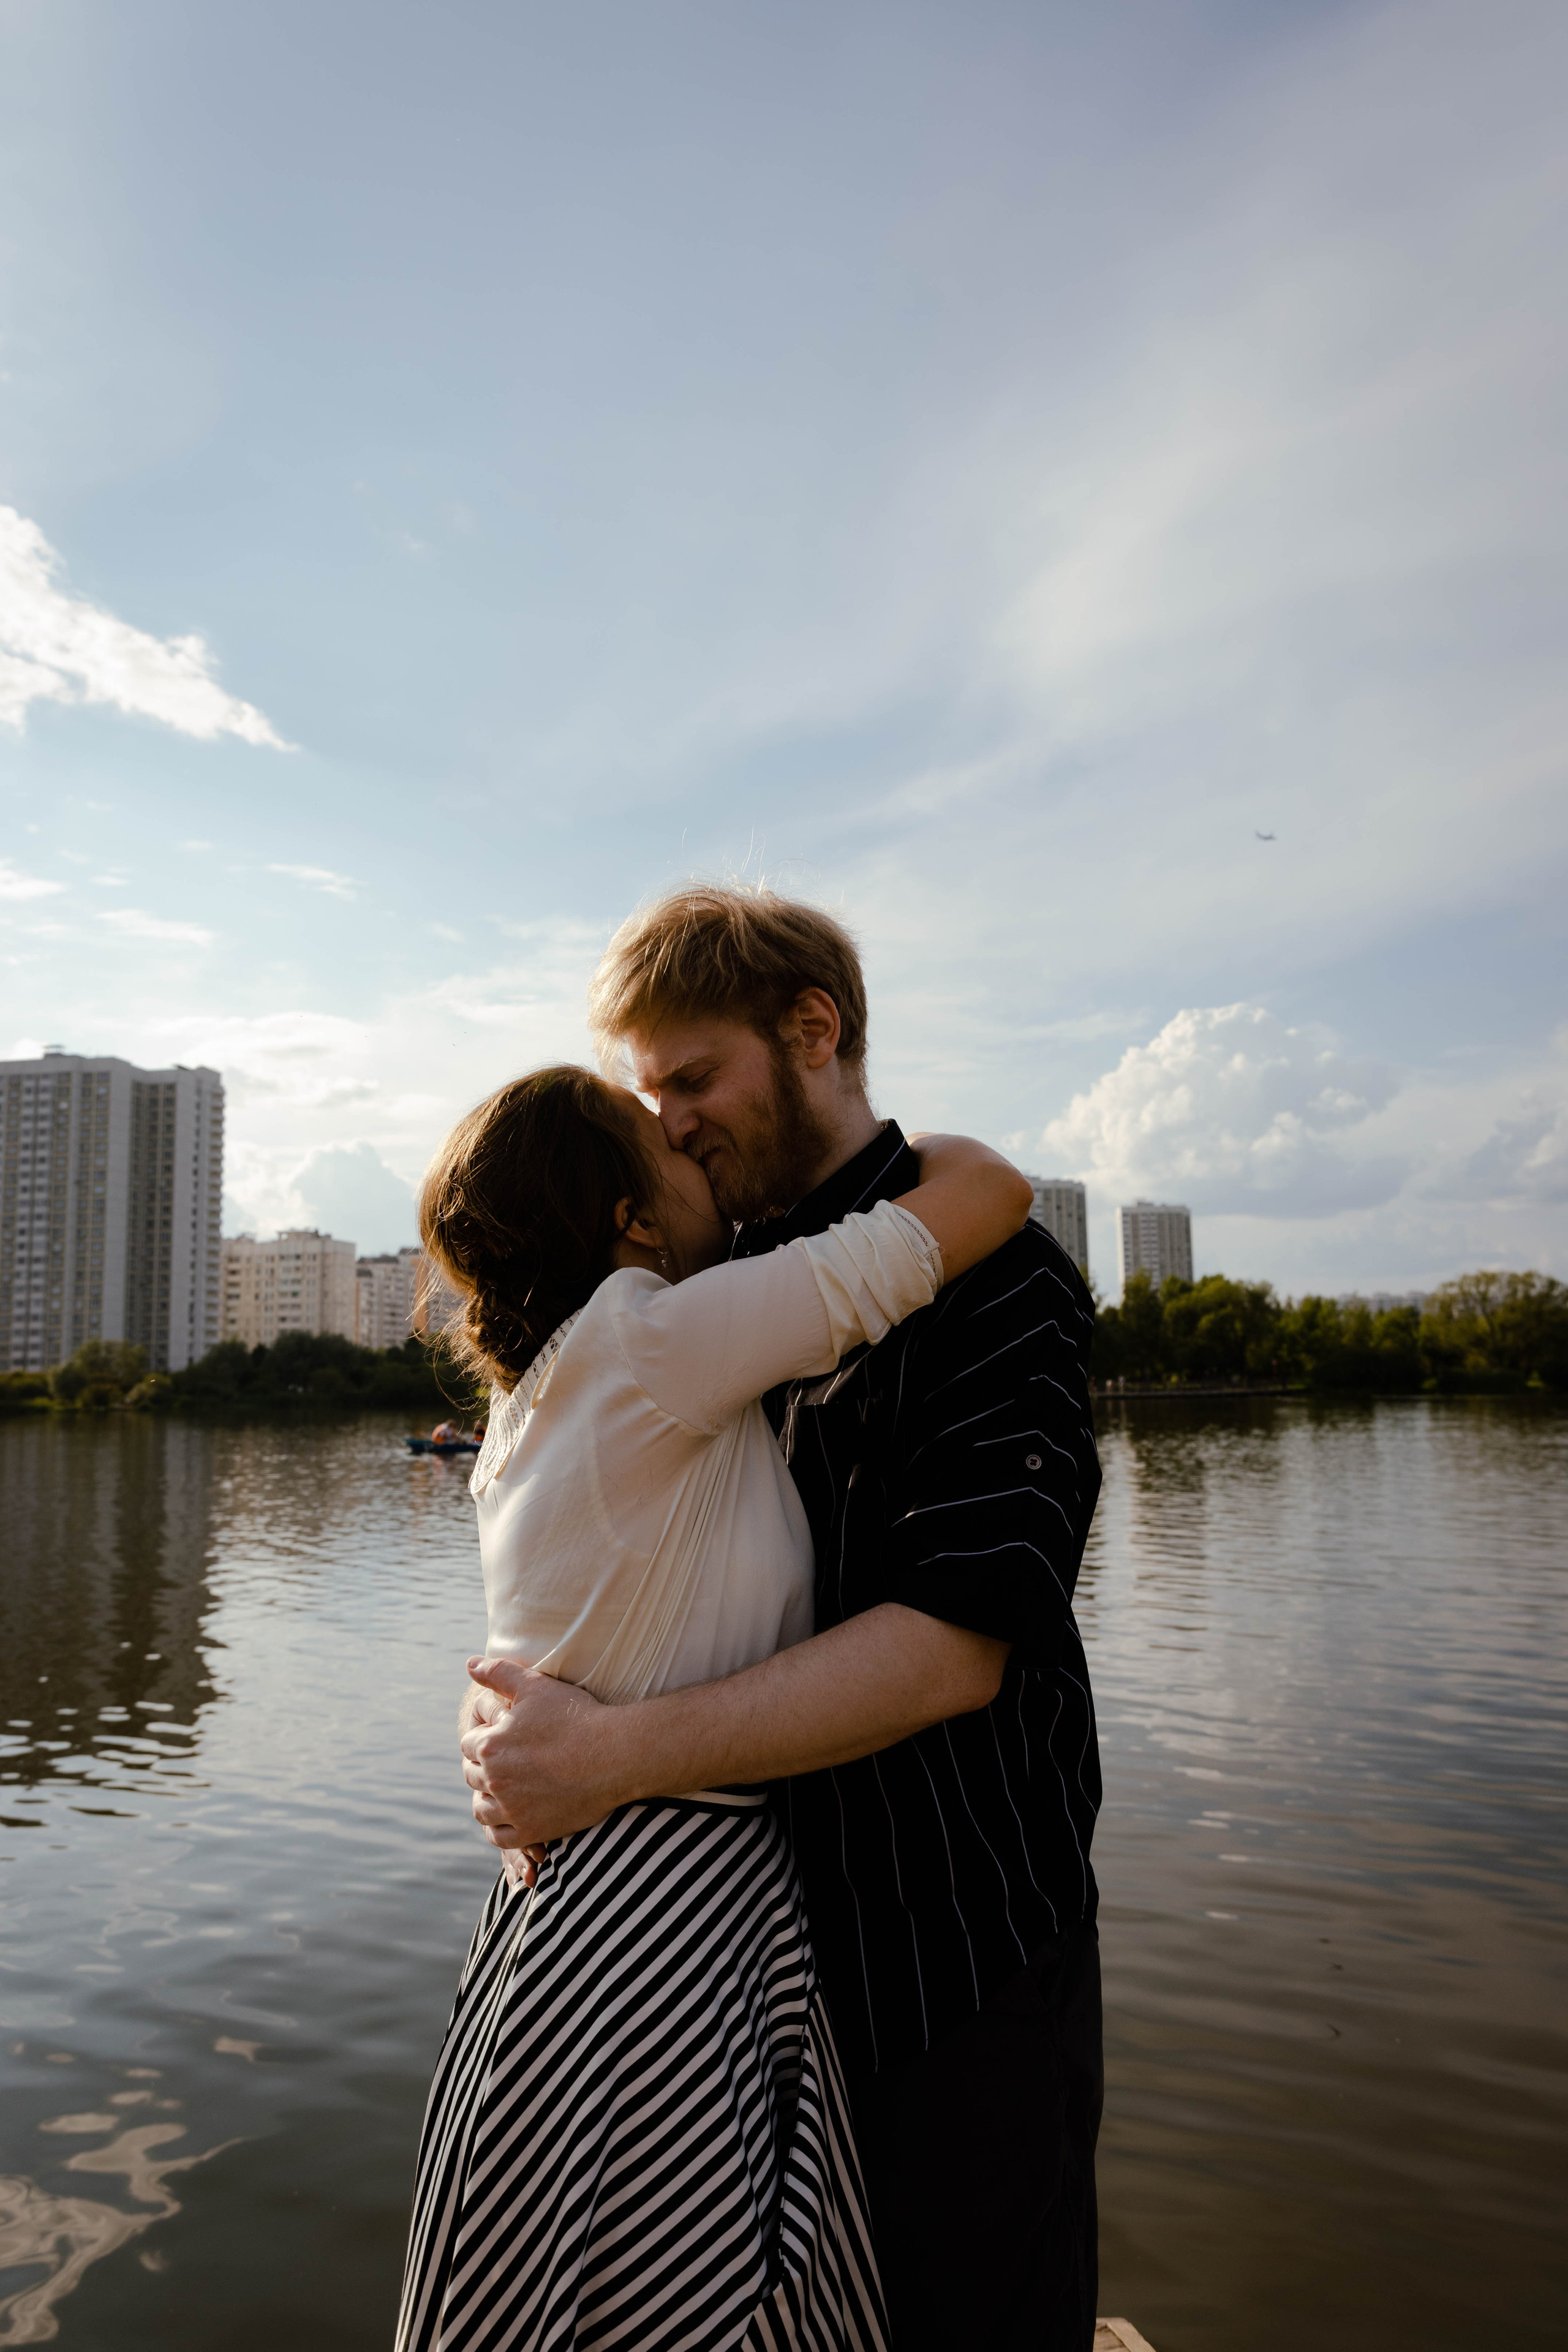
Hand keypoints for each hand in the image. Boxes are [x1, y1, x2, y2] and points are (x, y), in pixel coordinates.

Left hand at [459, 1657, 624, 1848]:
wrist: (614, 1754)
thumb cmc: (576, 1717)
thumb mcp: (535, 1685)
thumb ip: (498, 1673)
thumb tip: (470, 1664)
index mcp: (491, 1746)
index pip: (469, 1745)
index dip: (483, 1738)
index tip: (500, 1738)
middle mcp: (495, 1780)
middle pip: (472, 1776)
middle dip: (483, 1767)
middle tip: (503, 1762)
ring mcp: (513, 1809)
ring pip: (481, 1809)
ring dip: (486, 1798)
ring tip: (502, 1790)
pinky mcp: (532, 1830)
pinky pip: (499, 1837)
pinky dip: (499, 1829)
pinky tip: (510, 1817)